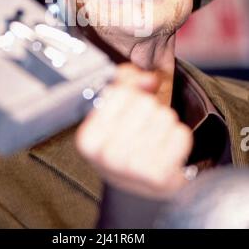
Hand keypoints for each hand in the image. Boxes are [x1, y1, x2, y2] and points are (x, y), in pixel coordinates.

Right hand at [75, 63, 192, 198]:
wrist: (135, 187)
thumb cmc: (122, 144)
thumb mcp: (112, 110)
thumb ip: (126, 82)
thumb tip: (150, 80)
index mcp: (87, 139)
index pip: (120, 93)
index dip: (129, 95)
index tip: (126, 110)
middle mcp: (106, 156)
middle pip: (145, 103)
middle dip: (148, 110)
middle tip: (140, 129)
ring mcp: (133, 169)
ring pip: (165, 116)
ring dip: (163, 124)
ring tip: (153, 140)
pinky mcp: (160, 177)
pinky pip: (181, 135)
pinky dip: (178, 139)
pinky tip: (166, 150)